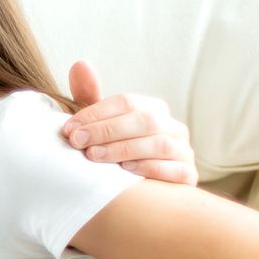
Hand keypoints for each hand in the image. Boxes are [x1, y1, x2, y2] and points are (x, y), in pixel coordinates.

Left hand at [62, 61, 196, 184]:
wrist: (140, 194)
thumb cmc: (115, 153)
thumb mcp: (101, 126)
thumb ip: (90, 99)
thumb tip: (79, 64)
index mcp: (153, 110)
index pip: (127, 102)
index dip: (96, 113)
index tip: (69, 128)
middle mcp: (172, 127)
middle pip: (144, 120)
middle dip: (107, 130)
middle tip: (78, 142)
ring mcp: (183, 150)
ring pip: (159, 144)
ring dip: (124, 149)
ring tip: (94, 156)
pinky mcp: (189, 175)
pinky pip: (175, 169)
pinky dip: (151, 168)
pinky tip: (127, 171)